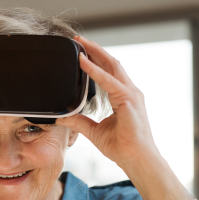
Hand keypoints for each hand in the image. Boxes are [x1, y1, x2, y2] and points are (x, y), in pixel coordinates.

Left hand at [56, 36, 159, 171]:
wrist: (136, 159)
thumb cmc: (122, 147)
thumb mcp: (94, 131)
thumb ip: (80, 121)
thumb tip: (63, 116)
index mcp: (123, 97)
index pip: (109, 72)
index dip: (96, 59)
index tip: (81, 51)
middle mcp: (130, 92)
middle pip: (111, 63)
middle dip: (95, 50)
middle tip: (78, 40)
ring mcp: (131, 94)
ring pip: (112, 65)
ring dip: (95, 53)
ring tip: (81, 44)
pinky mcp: (129, 100)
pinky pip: (109, 81)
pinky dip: (95, 71)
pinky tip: (83, 63)